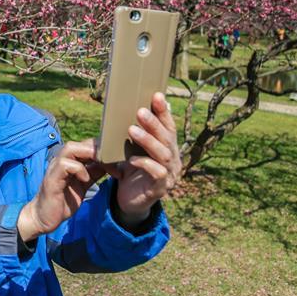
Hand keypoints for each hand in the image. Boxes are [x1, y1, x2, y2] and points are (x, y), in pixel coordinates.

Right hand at [17, 139, 108, 241]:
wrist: (44, 217)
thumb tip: (109, 164)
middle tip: (113, 160)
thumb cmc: (63, 201)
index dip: (102, 150)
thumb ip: (93, 173)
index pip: (86, 145)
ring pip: (70, 148)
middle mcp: (61, 160)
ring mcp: (55, 168)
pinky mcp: (52, 178)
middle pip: (80, 143)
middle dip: (98, 149)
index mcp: (69, 161)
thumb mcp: (83, 185)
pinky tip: (85, 179)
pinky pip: (64, 164)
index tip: (117, 160)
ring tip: (101, 165)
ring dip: (89, 154)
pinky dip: (78, 169)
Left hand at [102, 92, 181, 225]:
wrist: (128, 200)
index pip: (168, 126)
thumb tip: (123, 108)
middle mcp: (173, 160)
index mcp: (168, 148)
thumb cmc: (131, 171)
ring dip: (148, 140)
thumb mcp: (132, 150)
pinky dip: (145, 164)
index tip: (156, 95)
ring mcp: (170, 175)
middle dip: (154, 123)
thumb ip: (133, 134)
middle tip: (140, 111)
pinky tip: (132, 159)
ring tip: (131, 130)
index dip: (163, 111)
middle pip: (167, 138)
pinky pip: (158, 173)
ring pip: (164, 154)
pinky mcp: (161, 188)